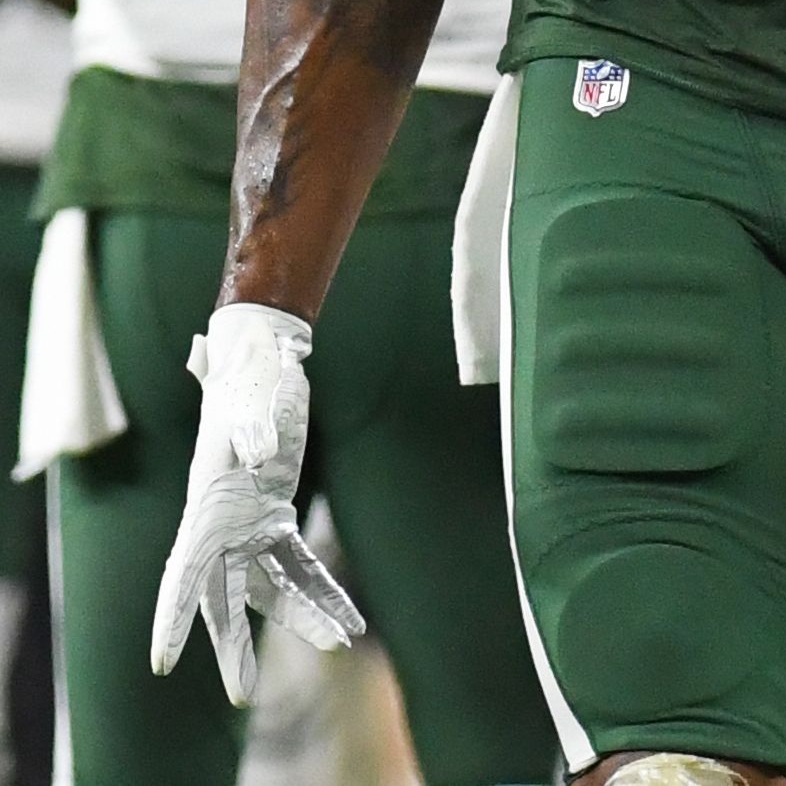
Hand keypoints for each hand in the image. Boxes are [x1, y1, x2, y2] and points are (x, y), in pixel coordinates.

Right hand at [151, 304, 363, 703]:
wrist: (264, 359)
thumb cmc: (250, 378)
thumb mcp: (250, 402)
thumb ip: (250, 429)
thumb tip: (261, 451)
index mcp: (205, 507)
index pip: (182, 572)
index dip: (172, 618)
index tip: (162, 663)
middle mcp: (221, 525)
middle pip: (223, 598)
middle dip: (233, 649)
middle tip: (242, 698)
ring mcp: (249, 523)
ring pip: (272, 588)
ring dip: (303, 617)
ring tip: (339, 643)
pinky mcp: (276, 514)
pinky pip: (299, 563)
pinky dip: (322, 589)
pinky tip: (350, 616)